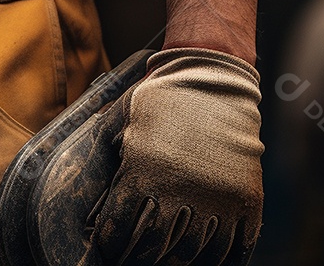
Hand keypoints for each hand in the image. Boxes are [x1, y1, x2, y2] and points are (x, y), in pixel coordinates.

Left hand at [93, 48, 263, 264]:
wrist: (212, 77)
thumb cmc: (161, 97)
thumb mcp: (121, 117)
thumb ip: (100, 151)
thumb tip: (79, 182)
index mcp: (143, 171)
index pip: (118, 227)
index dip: (110, 243)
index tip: (108, 249)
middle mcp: (179, 191)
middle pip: (152, 248)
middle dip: (137, 257)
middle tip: (132, 258)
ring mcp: (216, 199)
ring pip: (190, 253)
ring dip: (174, 261)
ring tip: (165, 260)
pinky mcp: (245, 202)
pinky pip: (234, 249)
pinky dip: (218, 261)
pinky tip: (203, 259)